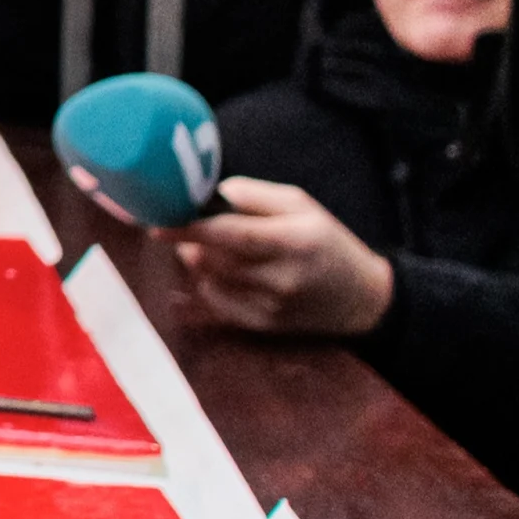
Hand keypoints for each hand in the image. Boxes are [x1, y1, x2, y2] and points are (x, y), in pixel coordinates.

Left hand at [170, 177, 393, 336]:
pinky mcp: (264, 326)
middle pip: (215, 259)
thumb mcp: (302, 205)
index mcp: (293, 242)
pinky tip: (219, 273)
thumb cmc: (327, 242)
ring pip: (211, 281)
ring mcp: (272, 306)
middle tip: (186, 227)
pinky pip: (218, 304)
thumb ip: (257, 196)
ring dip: (198, 262)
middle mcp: (281, 278)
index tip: (158, 225)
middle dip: (191, 243)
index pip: (230, 236)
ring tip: (207, 248)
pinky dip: (208, 285)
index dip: (190, 230)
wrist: (360, 298)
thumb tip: (215, 193)